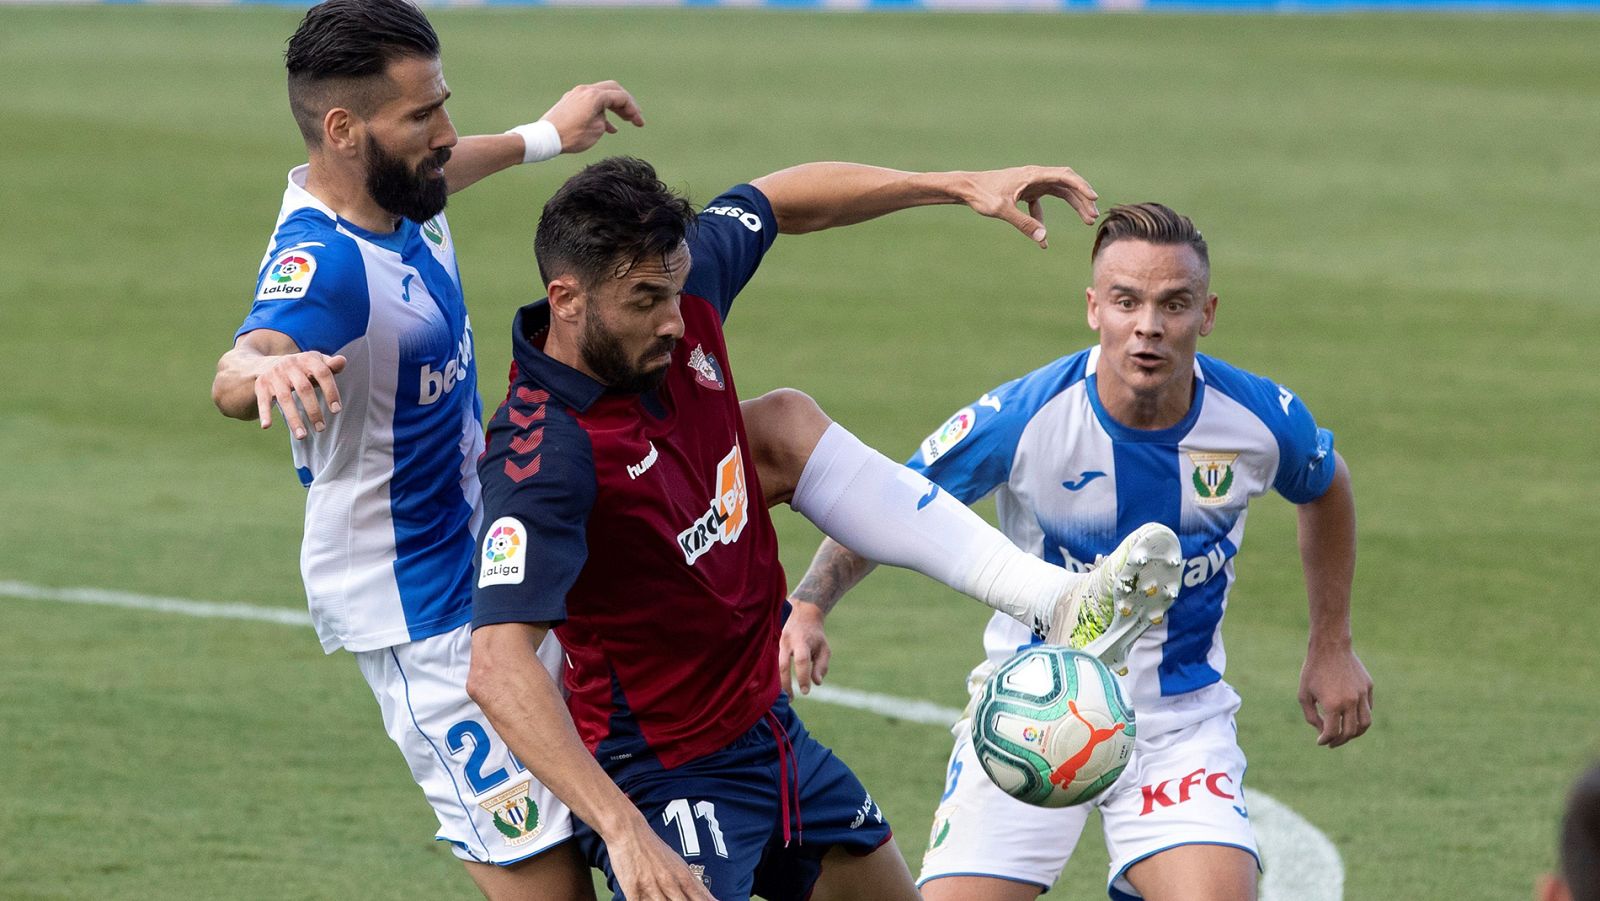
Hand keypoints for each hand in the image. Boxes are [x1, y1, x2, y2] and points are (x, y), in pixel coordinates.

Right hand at [253, 352, 345, 438]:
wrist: (270, 363)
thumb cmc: (303, 368)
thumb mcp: (316, 363)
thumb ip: (330, 366)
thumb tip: (342, 361)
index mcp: (307, 359)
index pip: (322, 373)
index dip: (331, 392)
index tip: (337, 411)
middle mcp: (290, 365)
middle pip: (304, 389)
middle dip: (313, 410)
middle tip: (321, 428)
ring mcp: (275, 375)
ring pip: (285, 398)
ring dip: (293, 418)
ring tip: (302, 436)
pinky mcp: (262, 385)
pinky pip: (263, 400)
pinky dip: (265, 413)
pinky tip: (266, 426)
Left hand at [540, 80, 644, 154]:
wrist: (545, 138)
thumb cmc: (571, 136)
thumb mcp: (596, 130)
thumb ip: (605, 120)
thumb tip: (603, 118)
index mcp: (595, 96)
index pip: (621, 97)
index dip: (633, 110)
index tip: (639, 123)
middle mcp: (586, 90)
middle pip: (613, 90)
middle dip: (626, 103)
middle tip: (635, 117)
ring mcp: (576, 94)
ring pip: (602, 95)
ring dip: (615, 107)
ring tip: (625, 120)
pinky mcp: (570, 101)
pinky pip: (591, 102)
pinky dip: (602, 111)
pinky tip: (609, 127)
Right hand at [607, 820, 713, 900]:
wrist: (629, 832)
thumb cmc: (655, 850)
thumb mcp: (679, 865)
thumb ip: (695, 886)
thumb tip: (713, 900)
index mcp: (684, 877)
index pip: (701, 899)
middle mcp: (670, 883)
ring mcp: (652, 888)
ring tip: (664, 900)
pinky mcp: (633, 890)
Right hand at [779, 601, 830, 696]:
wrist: (802, 614)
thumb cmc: (816, 635)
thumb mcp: (824, 648)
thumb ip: (821, 665)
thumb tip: (816, 683)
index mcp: (802, 641)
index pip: (801, 660)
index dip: (802, 676)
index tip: (805, 691)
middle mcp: (788, 642)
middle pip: (783, 665)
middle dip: (786, 683)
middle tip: (792, 699)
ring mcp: (778, 644)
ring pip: (775, 666)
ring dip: (780, 683)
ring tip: (786, 697)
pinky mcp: (774, 647)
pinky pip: (773, 664)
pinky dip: (777, 677)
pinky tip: (780, 688)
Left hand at [961, 165, 1098, 248]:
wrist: (966, 188)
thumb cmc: (982, 195)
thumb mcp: (1002, 210)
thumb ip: (1023, 224)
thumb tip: (1043, 239)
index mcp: (1032, 175)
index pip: (1065, 176)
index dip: (1082, 187)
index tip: (1094, 199)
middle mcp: (1034, 176)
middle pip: (1066, 185)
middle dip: (1082, 200)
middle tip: (1093, 217)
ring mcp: (1030, 183)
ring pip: (1058, 192)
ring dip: (1072, 205)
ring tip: (1086, 220)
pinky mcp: (1023, 192)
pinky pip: (1041, 204)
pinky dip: (1044, 219)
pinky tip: (1043, 238)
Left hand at [1298, 643, 1372, 747]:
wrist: (1330, 646)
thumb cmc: (1313, 670)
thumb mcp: (1304, 694)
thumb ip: (1312, 716)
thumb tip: (1323, 731)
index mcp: (1333, 704)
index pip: (1333, 732)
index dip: (1325, 740)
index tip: (1321, 742)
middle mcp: (1350, 702)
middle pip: (1351, 732)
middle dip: (1340, 741)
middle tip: (1332, 743)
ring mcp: (1362, 694)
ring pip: (1365, 723)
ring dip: (1356, 733)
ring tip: (1346, 735)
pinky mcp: (1368, 687)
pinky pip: (1368, 708)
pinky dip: (1361, 717)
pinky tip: (1350, 716)